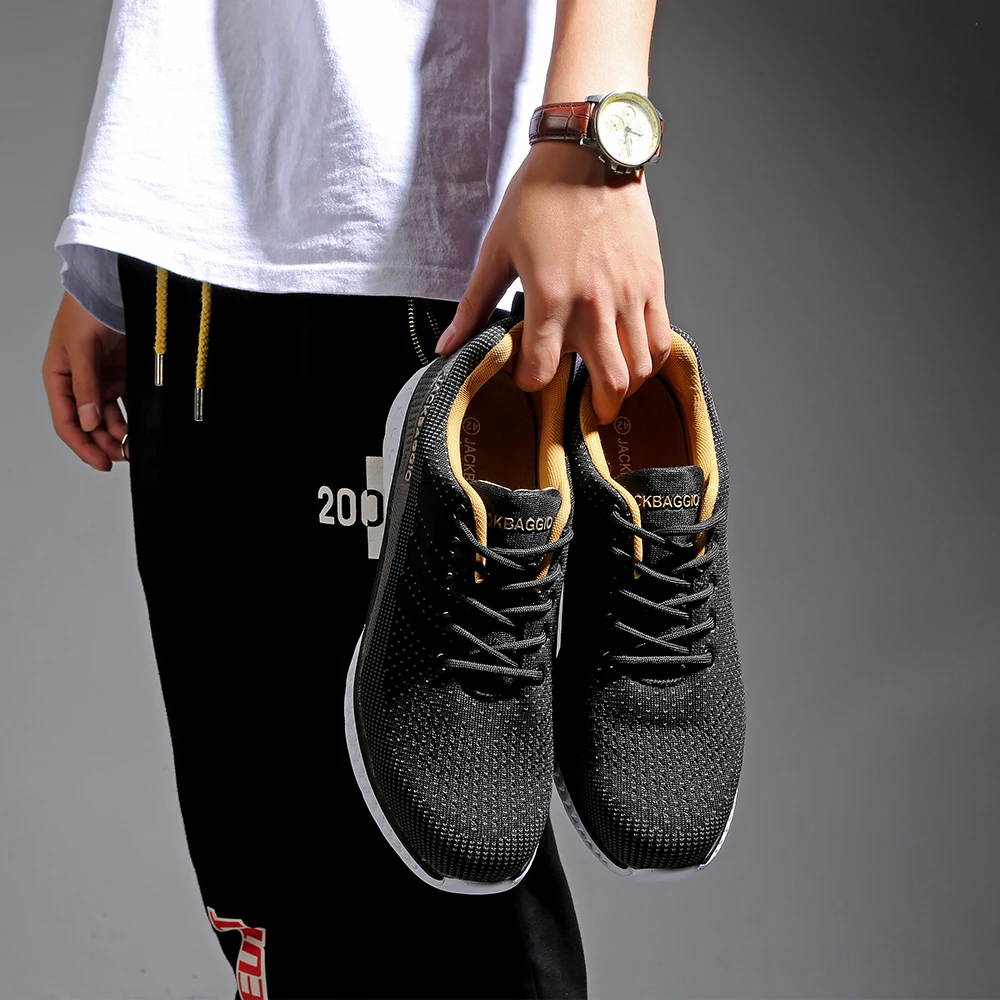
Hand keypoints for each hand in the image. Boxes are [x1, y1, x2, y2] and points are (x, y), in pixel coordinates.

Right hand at [42, 291, 127, 470]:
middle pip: (90, 425)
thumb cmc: (87, 309)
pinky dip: (134, 417)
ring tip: (135, 448)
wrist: (114, 287)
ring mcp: (103, 380)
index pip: (66, 421)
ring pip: (110, 417)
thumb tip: (89, 422)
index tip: (101, 462)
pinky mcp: (125, 374)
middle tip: (124, 458)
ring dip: (120, 434)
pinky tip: (143, 428)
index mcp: (59, 377)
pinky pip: (128, 403)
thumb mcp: (81, 348)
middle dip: (104, 444)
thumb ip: (86, 386)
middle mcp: (80, 383)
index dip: (82, 445)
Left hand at [435, 140, 671, 424]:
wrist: (589, 152)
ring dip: (627, 388)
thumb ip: (475, 306)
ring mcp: (628, 296)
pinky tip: (636, 361)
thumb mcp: (496, 251)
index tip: (528, 378)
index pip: (543, 371)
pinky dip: (650, 360)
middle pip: (610, 384)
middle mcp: (594, 304)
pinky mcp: (652, 283)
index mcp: (551, 298)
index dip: (532, 384)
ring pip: (640, 368)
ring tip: (613, 388)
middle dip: (598, 410)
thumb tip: (446, 346)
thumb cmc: (541, 195)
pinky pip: (660, 338)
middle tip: (589, 414)